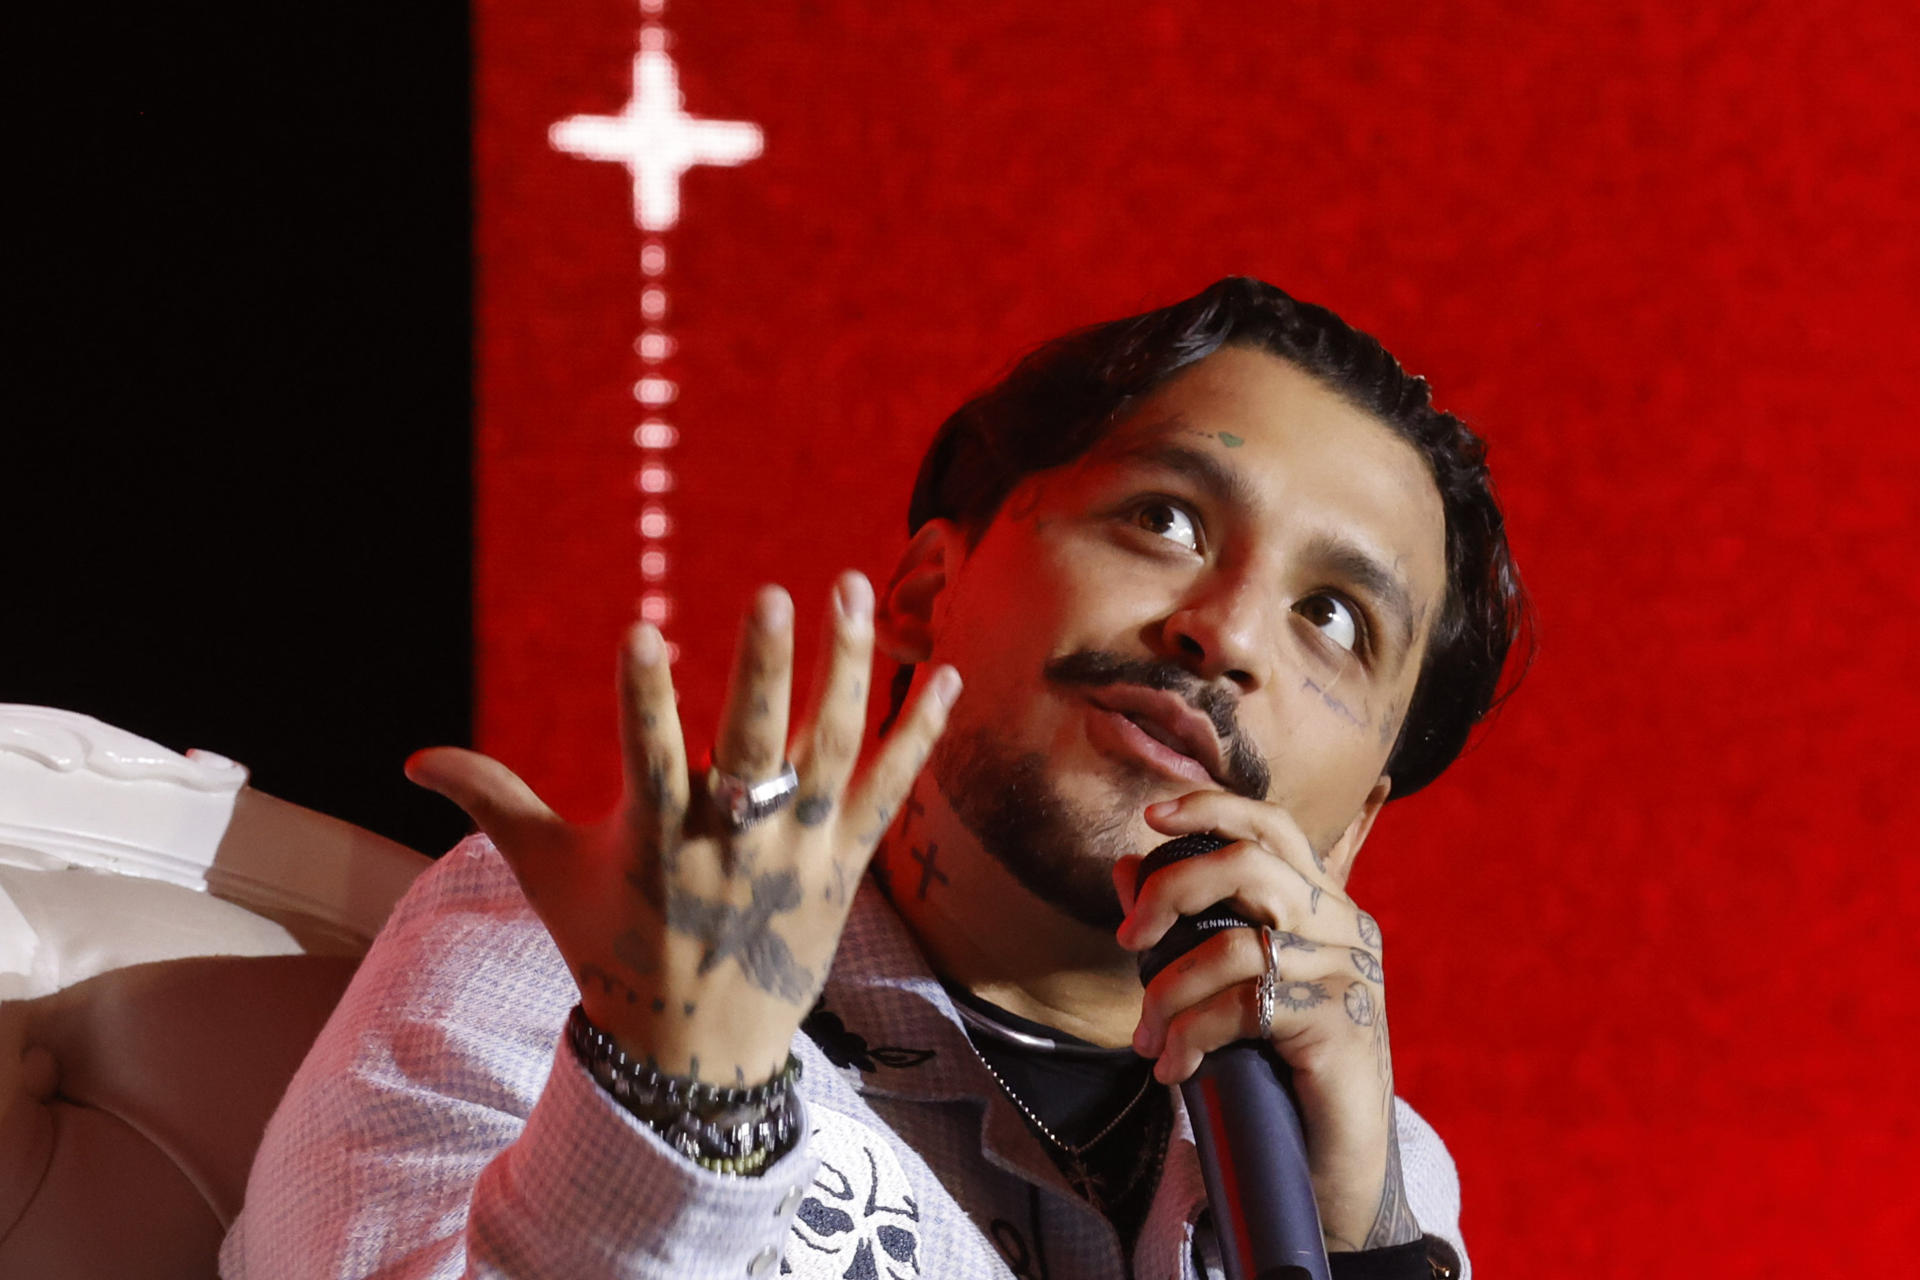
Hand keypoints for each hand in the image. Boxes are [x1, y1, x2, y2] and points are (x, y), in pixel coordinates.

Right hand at [406, 572, 960, 1085]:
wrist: (696, 1055)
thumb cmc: (615, 949)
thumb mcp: (548, 875)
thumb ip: (492, 801)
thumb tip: (412, 759)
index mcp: (656, 839)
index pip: (649, 756)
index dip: (644, 697)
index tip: (643, 631)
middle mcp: (733, 842)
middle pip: (754, 745)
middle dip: (765, 670)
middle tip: (776, 595)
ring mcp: (798, 853)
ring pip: (831, 750)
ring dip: (846, 669)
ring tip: (853, 588)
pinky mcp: (846, 866)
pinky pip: (891, 791)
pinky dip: (920, 735)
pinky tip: (945, 673)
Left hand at [1111, 791, 1419, 1252]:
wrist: (1336, 1168)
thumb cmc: (1281, 1072)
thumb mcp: (1230, 988)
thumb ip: (1187, 925)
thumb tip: (1124, 868)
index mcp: (1323, 905)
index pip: (1272, 826)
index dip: (1213, 807)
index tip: (1150, 816)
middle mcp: (1345, 927)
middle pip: (1247, 865)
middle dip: (1170, 891)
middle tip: (1127, 939)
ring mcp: (1347, 974)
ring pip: (1232, 946)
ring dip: (1167, 992)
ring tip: (1147, 1039)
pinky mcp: (1338, 1024)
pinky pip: (1243, 1007)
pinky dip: (1192, 1035)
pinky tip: (1175, 1068)